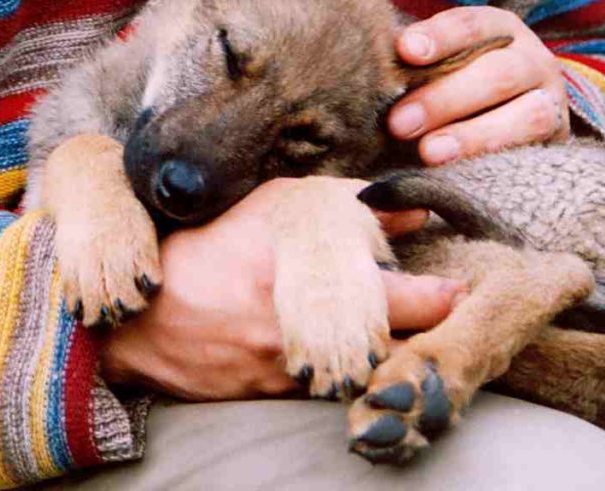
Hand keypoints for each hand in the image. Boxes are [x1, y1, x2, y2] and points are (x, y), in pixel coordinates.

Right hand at [100, 179, 462, 400]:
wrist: (146, 318)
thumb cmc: (213, 248)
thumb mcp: (276, 208)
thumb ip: (350, 205)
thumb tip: (412, 210)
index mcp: (322, 283)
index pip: (413, 302)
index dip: (445, 298)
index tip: (458, 288)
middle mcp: (318, 337)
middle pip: (404, 350)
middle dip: (431, 336)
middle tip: (443, 315)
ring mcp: (301, 375)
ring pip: (372, 376)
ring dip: (393, 357)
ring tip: (401, 334)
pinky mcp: (279, 399)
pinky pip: (332, 390)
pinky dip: (349, 372)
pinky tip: (347, 352)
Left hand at [389, 7, 569, 164]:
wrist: (509, 118)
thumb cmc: (450, 85)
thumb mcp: (436, 67)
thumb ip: (410, 68)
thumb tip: (368, 80)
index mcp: (499, 31)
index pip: (472, 25)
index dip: (441, 36)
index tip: (405, 50)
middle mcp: (532, 62)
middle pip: (497, 75)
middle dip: (445, 99)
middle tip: (398, 124)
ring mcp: (550, 105)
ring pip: (525, 117)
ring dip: (473, 137)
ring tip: (429, 154)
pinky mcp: (554, 147)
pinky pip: (530, 157)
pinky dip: (492, 166)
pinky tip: (456, 180)